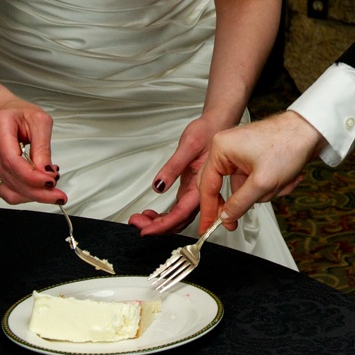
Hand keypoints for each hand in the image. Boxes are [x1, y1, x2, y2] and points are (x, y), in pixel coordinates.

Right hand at [0, 98, 65, 205]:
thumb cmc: (18, 113)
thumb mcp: (39, 120)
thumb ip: (43, 146)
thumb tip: (47, 171)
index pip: (11, 160)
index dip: (31, 176)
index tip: (51, 181)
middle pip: (10, 178)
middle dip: (36, 191)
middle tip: (58, 195)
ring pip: (6, 189)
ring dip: (31, 196)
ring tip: (52, 193)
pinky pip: (4, 190)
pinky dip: (23, 194)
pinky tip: (38, 190)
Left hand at [129, 116, 224, 236]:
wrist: (217, 123)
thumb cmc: (208, 131)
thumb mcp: (188, 145)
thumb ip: (173, 167)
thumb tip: (159, 186)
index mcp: (203, 184)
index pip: (181, 213)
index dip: (163, 225)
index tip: (146, 230)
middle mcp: (201, 192)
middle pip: (180, 220)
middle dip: (157, 227)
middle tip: (137, 224)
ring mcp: (196, 192)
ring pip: (179, 217)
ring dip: (160, 222)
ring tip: (141, 219)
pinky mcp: (191, 189)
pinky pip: (179, 209)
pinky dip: (165, 215)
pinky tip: (153, 214)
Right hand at [195, 112, 320, 233]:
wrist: (311, 131)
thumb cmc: (288, 145)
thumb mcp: (261, 182)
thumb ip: (239, 203)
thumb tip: (225, 217)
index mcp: (221, 147)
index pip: (208, 186)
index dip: (209, 211)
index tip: (207, 228)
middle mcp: (227, 147)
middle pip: (226, 186)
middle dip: (247, 197)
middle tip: (242, 217)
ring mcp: (241, 152)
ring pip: (244, 186)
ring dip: (264, 191)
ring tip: (282, 182)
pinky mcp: (254, 156)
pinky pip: (255, 180)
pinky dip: (270, 185)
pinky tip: (286, 178)